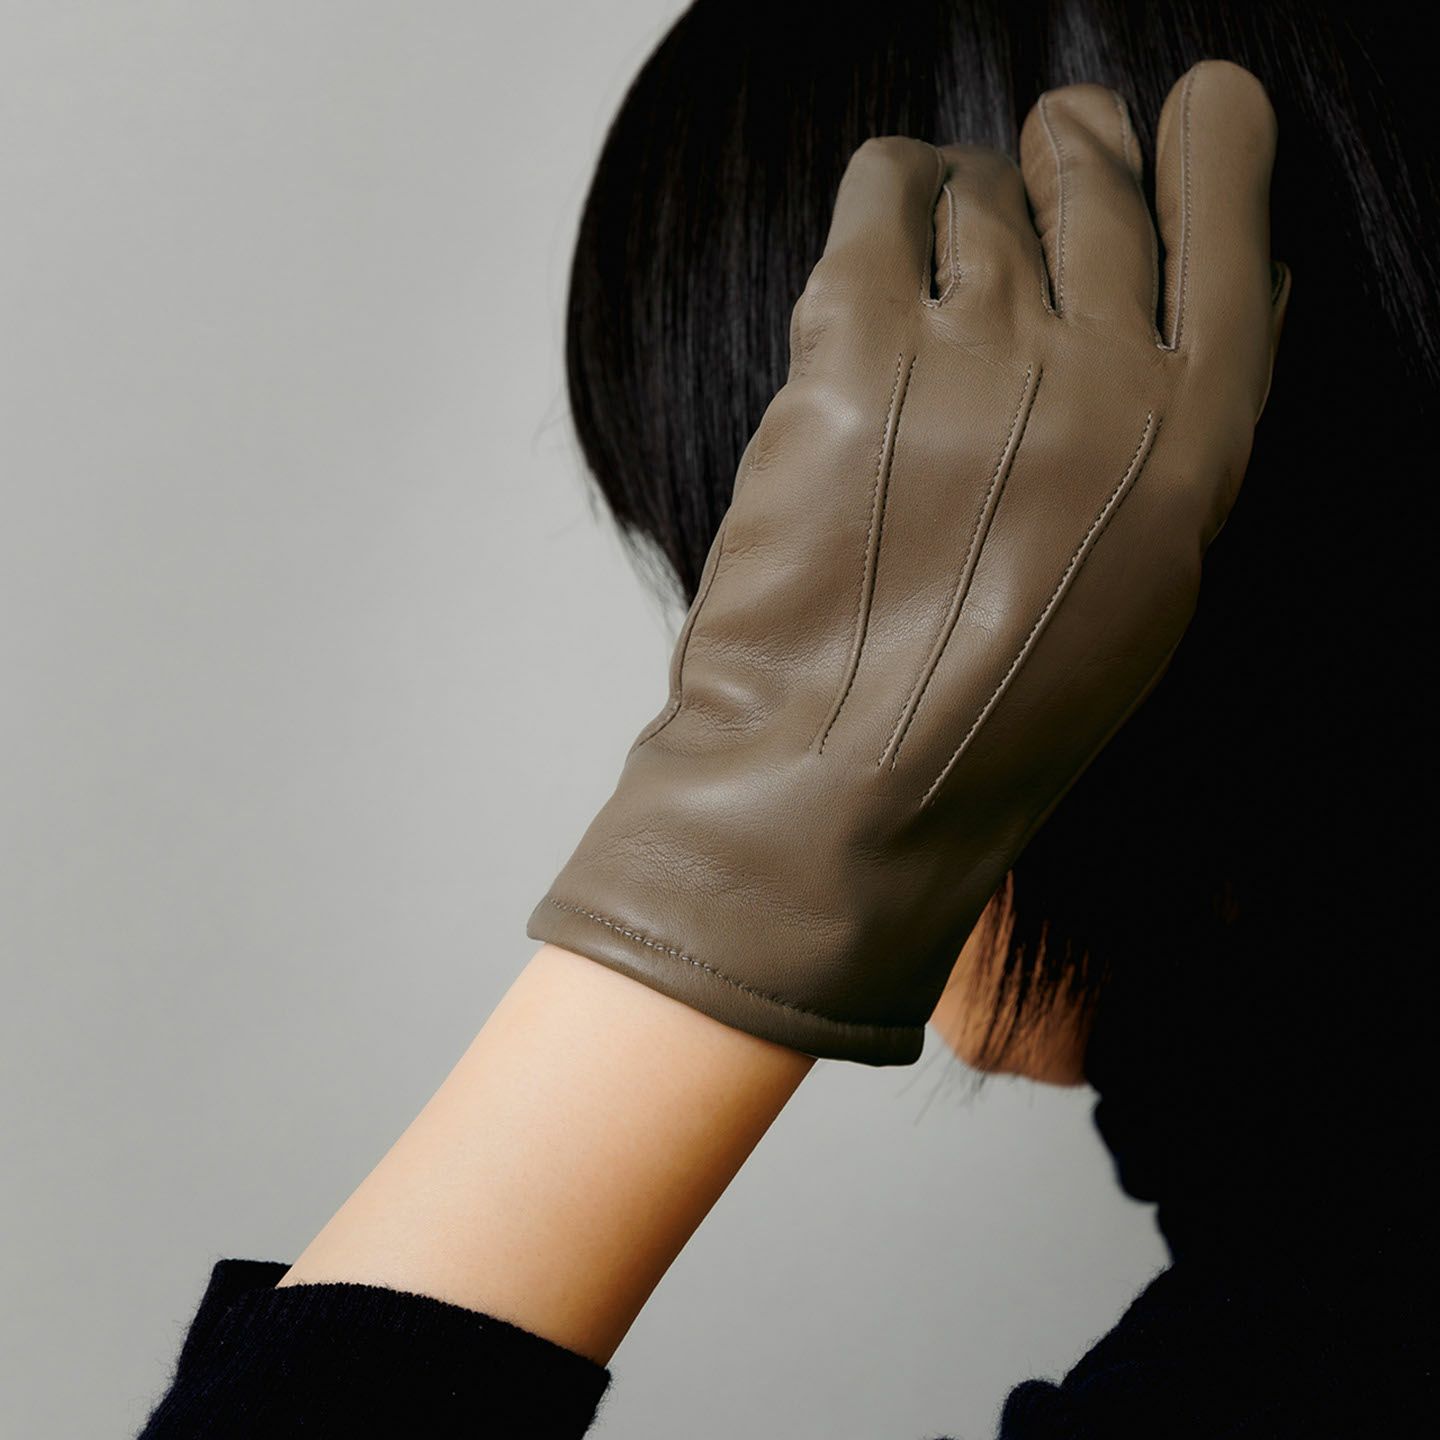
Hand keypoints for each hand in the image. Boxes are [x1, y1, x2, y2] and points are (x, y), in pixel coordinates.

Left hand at [530, 62, 1287, 1063]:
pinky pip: (882, 193)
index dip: (1212, 142)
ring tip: (940, 251)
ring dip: (967, 197)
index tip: (1194, 106)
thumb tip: (1206, 306)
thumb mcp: (1139, 593)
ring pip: (985, 184)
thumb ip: (1176, 443)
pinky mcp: (855, 348)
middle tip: (1041, 172)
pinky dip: (889, 191)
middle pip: (1098, 178)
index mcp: (1193, 445)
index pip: (1228, 230)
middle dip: (1071, 156)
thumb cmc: (991, 719)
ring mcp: (978, 351)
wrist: (843, 786)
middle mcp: (1101, 375)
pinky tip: (884, 228)